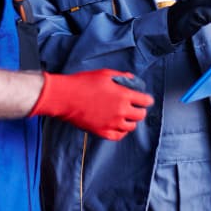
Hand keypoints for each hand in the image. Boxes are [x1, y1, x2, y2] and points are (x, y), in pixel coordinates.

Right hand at [29, 70, 153, 140]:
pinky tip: (118, 126)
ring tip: (125, 116)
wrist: (65, 97)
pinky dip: (121, 131)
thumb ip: (122, 77)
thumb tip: (132, 80)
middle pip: (140, 115)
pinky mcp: (102, 132)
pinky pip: (118, 136)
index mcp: (123, 95)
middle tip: (135, 107)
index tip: (145, 99)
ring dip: (130, 121)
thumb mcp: (104, 74)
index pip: (145, 101)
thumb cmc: (83, 82)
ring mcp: (112, 123)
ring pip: (131, 127)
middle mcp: (121, 111)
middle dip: (139, 110)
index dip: (146, 99)